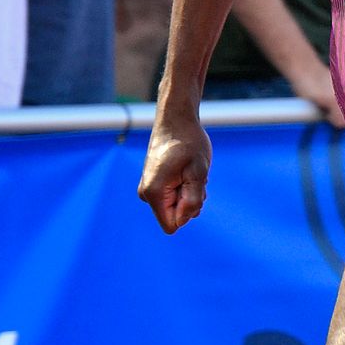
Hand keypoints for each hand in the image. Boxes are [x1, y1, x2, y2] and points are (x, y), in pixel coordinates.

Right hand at [140, 108, 212, 231]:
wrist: (175, 119)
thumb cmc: (189, 142)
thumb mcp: (198, 171)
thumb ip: (193, 198)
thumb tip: (184, 220)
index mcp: (154, 193)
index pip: (172, 225)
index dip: (188, 211)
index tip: (191, 188)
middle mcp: (146, 194)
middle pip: (176, 216)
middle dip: (190, 200)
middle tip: (193, 176)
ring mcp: (149, 189)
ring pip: (177, 206)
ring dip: (190, 192)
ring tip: (190, 170)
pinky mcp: (154, 184)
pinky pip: (174, 197)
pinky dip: (185, 187)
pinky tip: (186, 169)